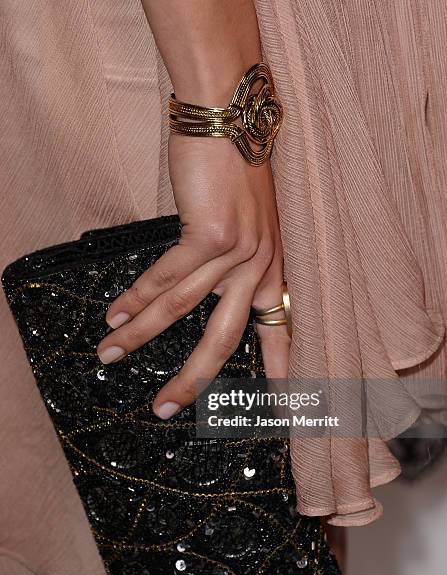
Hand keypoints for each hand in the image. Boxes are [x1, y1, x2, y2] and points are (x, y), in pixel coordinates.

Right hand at [96, 134, 289, 417]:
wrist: (231, 118)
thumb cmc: (235, 169)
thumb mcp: (249, 222)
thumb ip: (234, 261)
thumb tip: (200, 292)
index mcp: (271, 268)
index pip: (280, 329)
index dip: (281, 370)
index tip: (285, 409)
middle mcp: (259, 266)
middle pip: (224, 340)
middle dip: (192, 380)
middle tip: (164, 409)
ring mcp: (236, 252)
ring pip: (183, 310)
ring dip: (141, 334)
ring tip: (110, 354)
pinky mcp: (210, 233)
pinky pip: (166, 276)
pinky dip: (138, 296)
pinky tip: (116, 312)